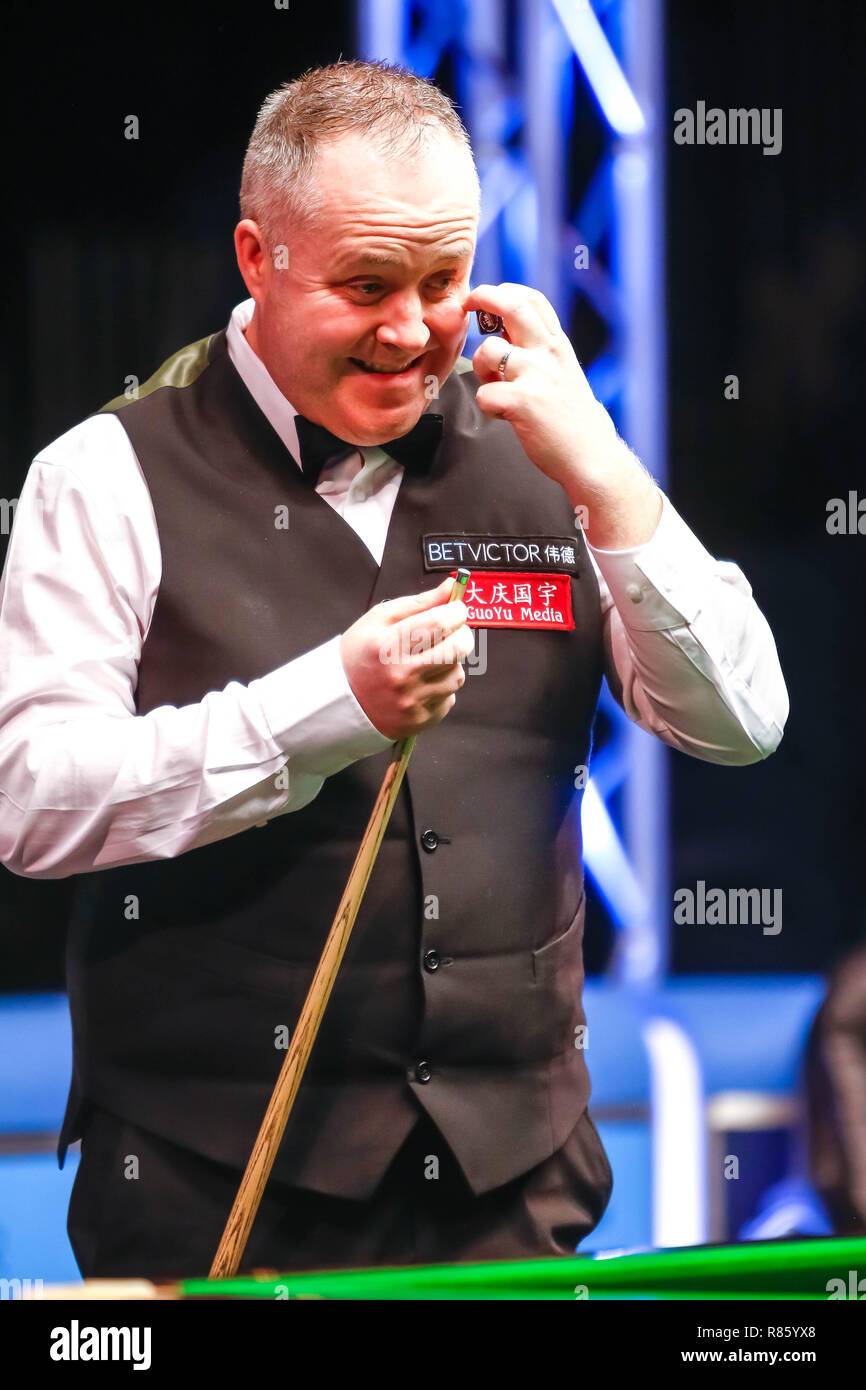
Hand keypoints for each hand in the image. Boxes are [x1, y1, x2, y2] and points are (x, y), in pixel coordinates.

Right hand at [340, 577, 474, 739]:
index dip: (457, 611)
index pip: (440, 622)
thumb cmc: (359, 655)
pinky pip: (449, 698)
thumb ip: (417, 603)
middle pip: (458, 649)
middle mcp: (402, 675)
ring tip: (431, 660)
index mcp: (389, 645)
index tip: (456, 609)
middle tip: (453, 632)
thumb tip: (450, 588)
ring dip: (452, 663)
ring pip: (457, 675)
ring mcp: (412, 701)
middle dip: (463, 634)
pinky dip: (442, 688)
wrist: (340, 702)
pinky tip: (423, 683)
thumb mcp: (378, 620)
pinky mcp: (420, 720)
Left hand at [463, 283, 660, 547]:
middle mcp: (549, 353)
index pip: (532, 299)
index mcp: (559, 346)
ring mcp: (535, 375)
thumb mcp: (564, 375)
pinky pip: (484, 394)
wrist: (592, 457)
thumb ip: (539, 354)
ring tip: (496, 387)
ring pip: (486, 352)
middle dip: (482, 297)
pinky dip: (487, 407)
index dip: (505, 291)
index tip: (487, 297)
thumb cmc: (573, 421)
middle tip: (467, 304)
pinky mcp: (522, 402)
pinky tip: (504, 417)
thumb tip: (504, 337)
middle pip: (511, 305)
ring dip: (481, 369)